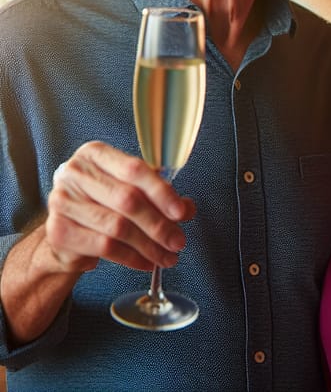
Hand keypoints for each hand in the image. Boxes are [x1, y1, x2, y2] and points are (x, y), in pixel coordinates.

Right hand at [46, 141, 195, 272]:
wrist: (67, 227)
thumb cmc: (102, 201)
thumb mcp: (130, 187)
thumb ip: (158, 193)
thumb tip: (186, 209)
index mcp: (95, 153)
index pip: (134, 169)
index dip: (161, 192)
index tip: (181, 211)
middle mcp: (75, 173)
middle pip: (127, 200)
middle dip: (159, 224)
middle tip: (178, 241)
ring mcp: (63, 202)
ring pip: (117, 227)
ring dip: (149, 246)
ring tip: (167, 256)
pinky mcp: (58, 232)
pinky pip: (105, 248)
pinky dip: (132, 258)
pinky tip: (146, 262)